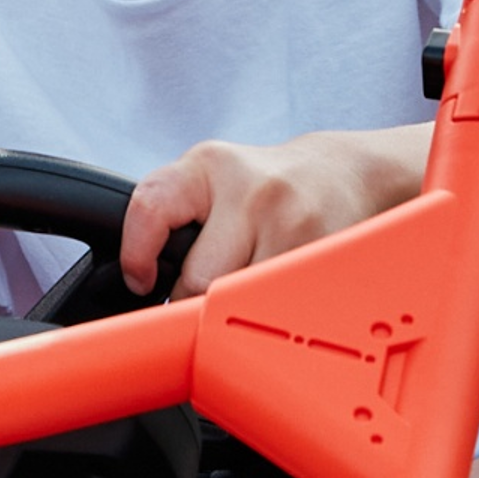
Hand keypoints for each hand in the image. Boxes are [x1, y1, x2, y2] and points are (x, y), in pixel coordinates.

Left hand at [120, 129, 420, 297]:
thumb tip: (139, 285)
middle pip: (200, 278)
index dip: (137, 256)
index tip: (142, 280)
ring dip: (236, 310)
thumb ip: (168, 219)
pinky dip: (270, 311)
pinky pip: (280, 305)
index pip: (150, 209)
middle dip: (194, 299)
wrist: (341, 173)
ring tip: (243, 289)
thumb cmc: (259, 186)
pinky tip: (275, 288)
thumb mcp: (207, 183)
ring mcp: (291, 221)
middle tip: (203, 294)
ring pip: (242, 301)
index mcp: (205, 167)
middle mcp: (249, 190)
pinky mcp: (325, 252)